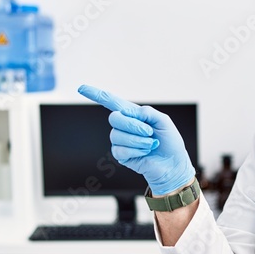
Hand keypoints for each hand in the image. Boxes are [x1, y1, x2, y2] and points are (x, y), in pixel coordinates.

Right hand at [77, 84, 194, 196]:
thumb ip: (147, 112)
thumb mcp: (163, 122)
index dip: (96, 94)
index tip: (81, 88)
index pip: (111, 102)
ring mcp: (121, 140)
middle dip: (133, 125)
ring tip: (150, 144)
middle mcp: (124, 126)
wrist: (173, 165)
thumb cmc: (170, 143)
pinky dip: (136, 150)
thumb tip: (127, 111)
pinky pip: (120, 149)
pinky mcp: (121, 154)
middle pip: (114, 118)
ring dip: (138, 140)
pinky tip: (145, 152)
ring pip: (117, 135)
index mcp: (133, 115)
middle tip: (149, 132)